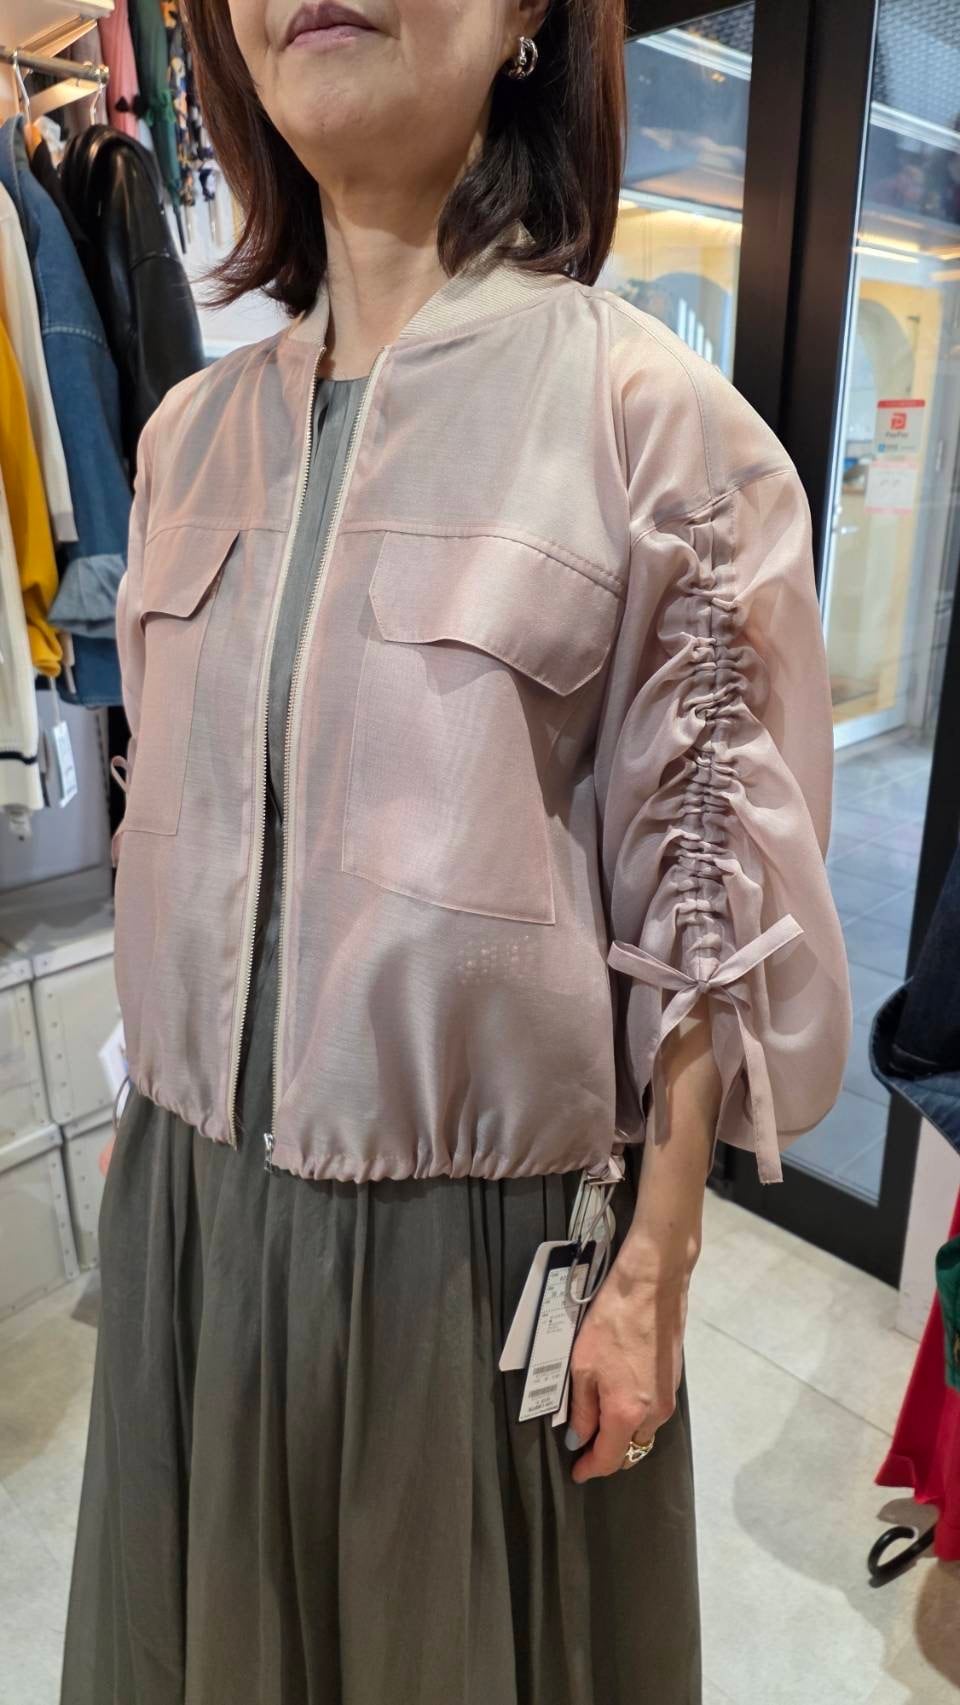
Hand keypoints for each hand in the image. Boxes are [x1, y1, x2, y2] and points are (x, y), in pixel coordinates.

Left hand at [566, 1237, 689, 1482]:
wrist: (652, 1285)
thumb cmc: (611, 1321)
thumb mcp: (582, 1366)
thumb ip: (581, 1409)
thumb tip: (580, 1438)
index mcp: (627, 1413)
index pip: (610, 1458)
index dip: (591, 1469)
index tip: (577, 1473)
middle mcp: (654, 1413)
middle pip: (631, 1449)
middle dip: (609, 1453)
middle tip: (585, 1446)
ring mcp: (669, 1397)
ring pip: (644, 1431)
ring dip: (624, 1433)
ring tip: (600, 1420)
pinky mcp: (675, 1380)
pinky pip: (653, 1411)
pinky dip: (636, 1414)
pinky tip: (621, 1397)